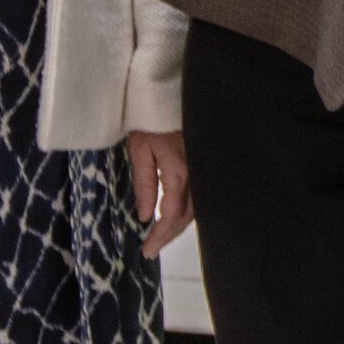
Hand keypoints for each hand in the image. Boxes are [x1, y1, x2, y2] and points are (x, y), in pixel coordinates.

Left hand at [125, 127, 195, 255]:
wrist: (169, 93)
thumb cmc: (151, 118)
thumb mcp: (139, 149)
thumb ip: (144, 184)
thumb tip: (145, 216)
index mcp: (179, 171)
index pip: (172, 215)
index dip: (160, 236)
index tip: (147, 250)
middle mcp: (196, 174)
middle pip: (187, 216)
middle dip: (169, 235)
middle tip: (152, 249)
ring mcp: (203, 169)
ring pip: (196, 208)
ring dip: (179, 226)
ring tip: (161, 237)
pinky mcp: (204, 164)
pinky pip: (199, 195)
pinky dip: (187, 211)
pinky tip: (175, 216)